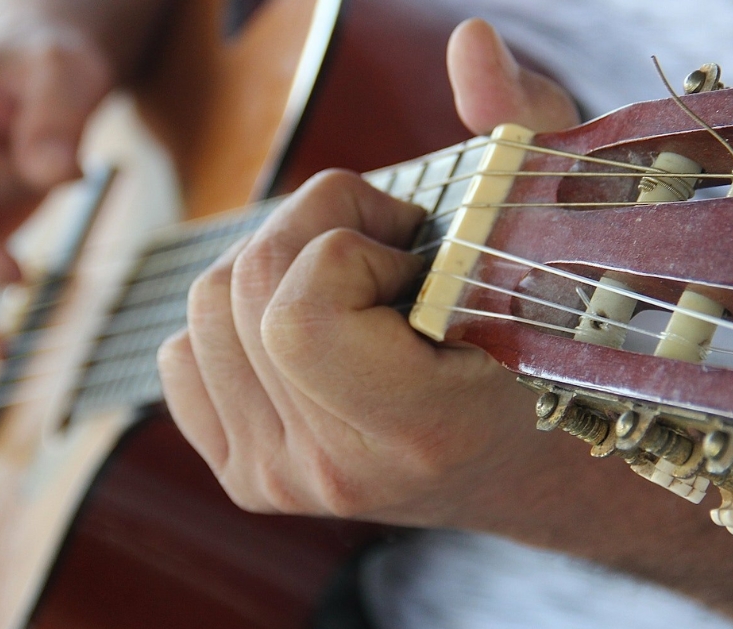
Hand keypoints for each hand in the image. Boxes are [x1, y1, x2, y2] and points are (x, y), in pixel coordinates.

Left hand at [157, 19, 580, 525]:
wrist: (515, 462)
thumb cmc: (542, 342)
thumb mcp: (552, 232)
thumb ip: (522, 129)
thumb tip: (468, 44)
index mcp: (418, 430)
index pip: (300, 317)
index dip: (344, 245)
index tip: (412, 255)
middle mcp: (334, 472)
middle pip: (240, 292)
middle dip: (314, 234)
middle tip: (389, 256)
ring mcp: (279, 481)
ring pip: (202, 310)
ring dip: (272, 268)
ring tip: (353, 290)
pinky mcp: (243, 475)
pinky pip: (180, 355)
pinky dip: (231, 319)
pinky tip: (305, 332)